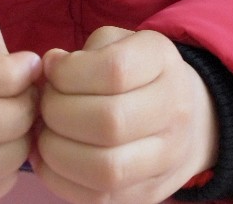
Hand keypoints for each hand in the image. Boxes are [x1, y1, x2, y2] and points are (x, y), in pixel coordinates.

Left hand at [33, 26, 217, 203]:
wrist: (188, 117)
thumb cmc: (136, 72)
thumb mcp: (117, 44)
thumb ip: (83, 53)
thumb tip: (50, 68)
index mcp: (163, 62)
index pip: (114, 70)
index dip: (70, 72)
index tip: (53, 70)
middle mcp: (174, 111)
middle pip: (109, 122)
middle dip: (59, 112)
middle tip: (45, 104)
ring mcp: (167, 159)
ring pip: (106, 169)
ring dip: (57, 151)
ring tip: (45, 132)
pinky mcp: (148, 194)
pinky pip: (98, 199)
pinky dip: (61, 179)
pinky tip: (49, 158)